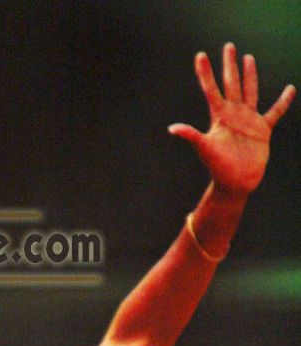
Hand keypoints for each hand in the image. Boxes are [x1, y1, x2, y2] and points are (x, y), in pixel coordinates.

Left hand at [169, 43, 294, 193]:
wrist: (236, 183)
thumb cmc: (218, 167)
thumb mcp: (205, 149)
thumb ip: (192, 136)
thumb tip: (172, 129)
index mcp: (219, 116)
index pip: (211, 89)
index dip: (205, 73)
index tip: (200, 55)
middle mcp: (233, 114)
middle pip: (231, 83)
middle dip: (229, 65)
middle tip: (229, 46)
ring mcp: (248, 120)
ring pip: (250, 91)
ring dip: (250, 75)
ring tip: (248, 58)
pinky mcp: (263, 129)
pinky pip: (275, 112)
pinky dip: (283, 102)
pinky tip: (289, 89)